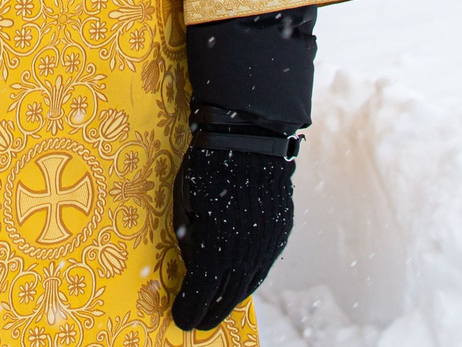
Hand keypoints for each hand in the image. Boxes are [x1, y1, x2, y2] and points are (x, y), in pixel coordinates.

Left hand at [170, 140, 296, 333]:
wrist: (248, 139)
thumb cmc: (206, 169)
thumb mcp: (186, 205)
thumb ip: (189, 242)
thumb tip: (191, 268)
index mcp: (215, 248)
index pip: (201, 292)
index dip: (190, 309)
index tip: (181, 321)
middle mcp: (245, 254)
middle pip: (226, 296)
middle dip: (210, 312)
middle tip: (199, 323)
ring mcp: (266, 245)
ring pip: (248, 284)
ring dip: (230, 300)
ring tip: (217, 309)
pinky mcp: (280, 233)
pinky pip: (263, 266)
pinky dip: (249, 279)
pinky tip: (239, 284)